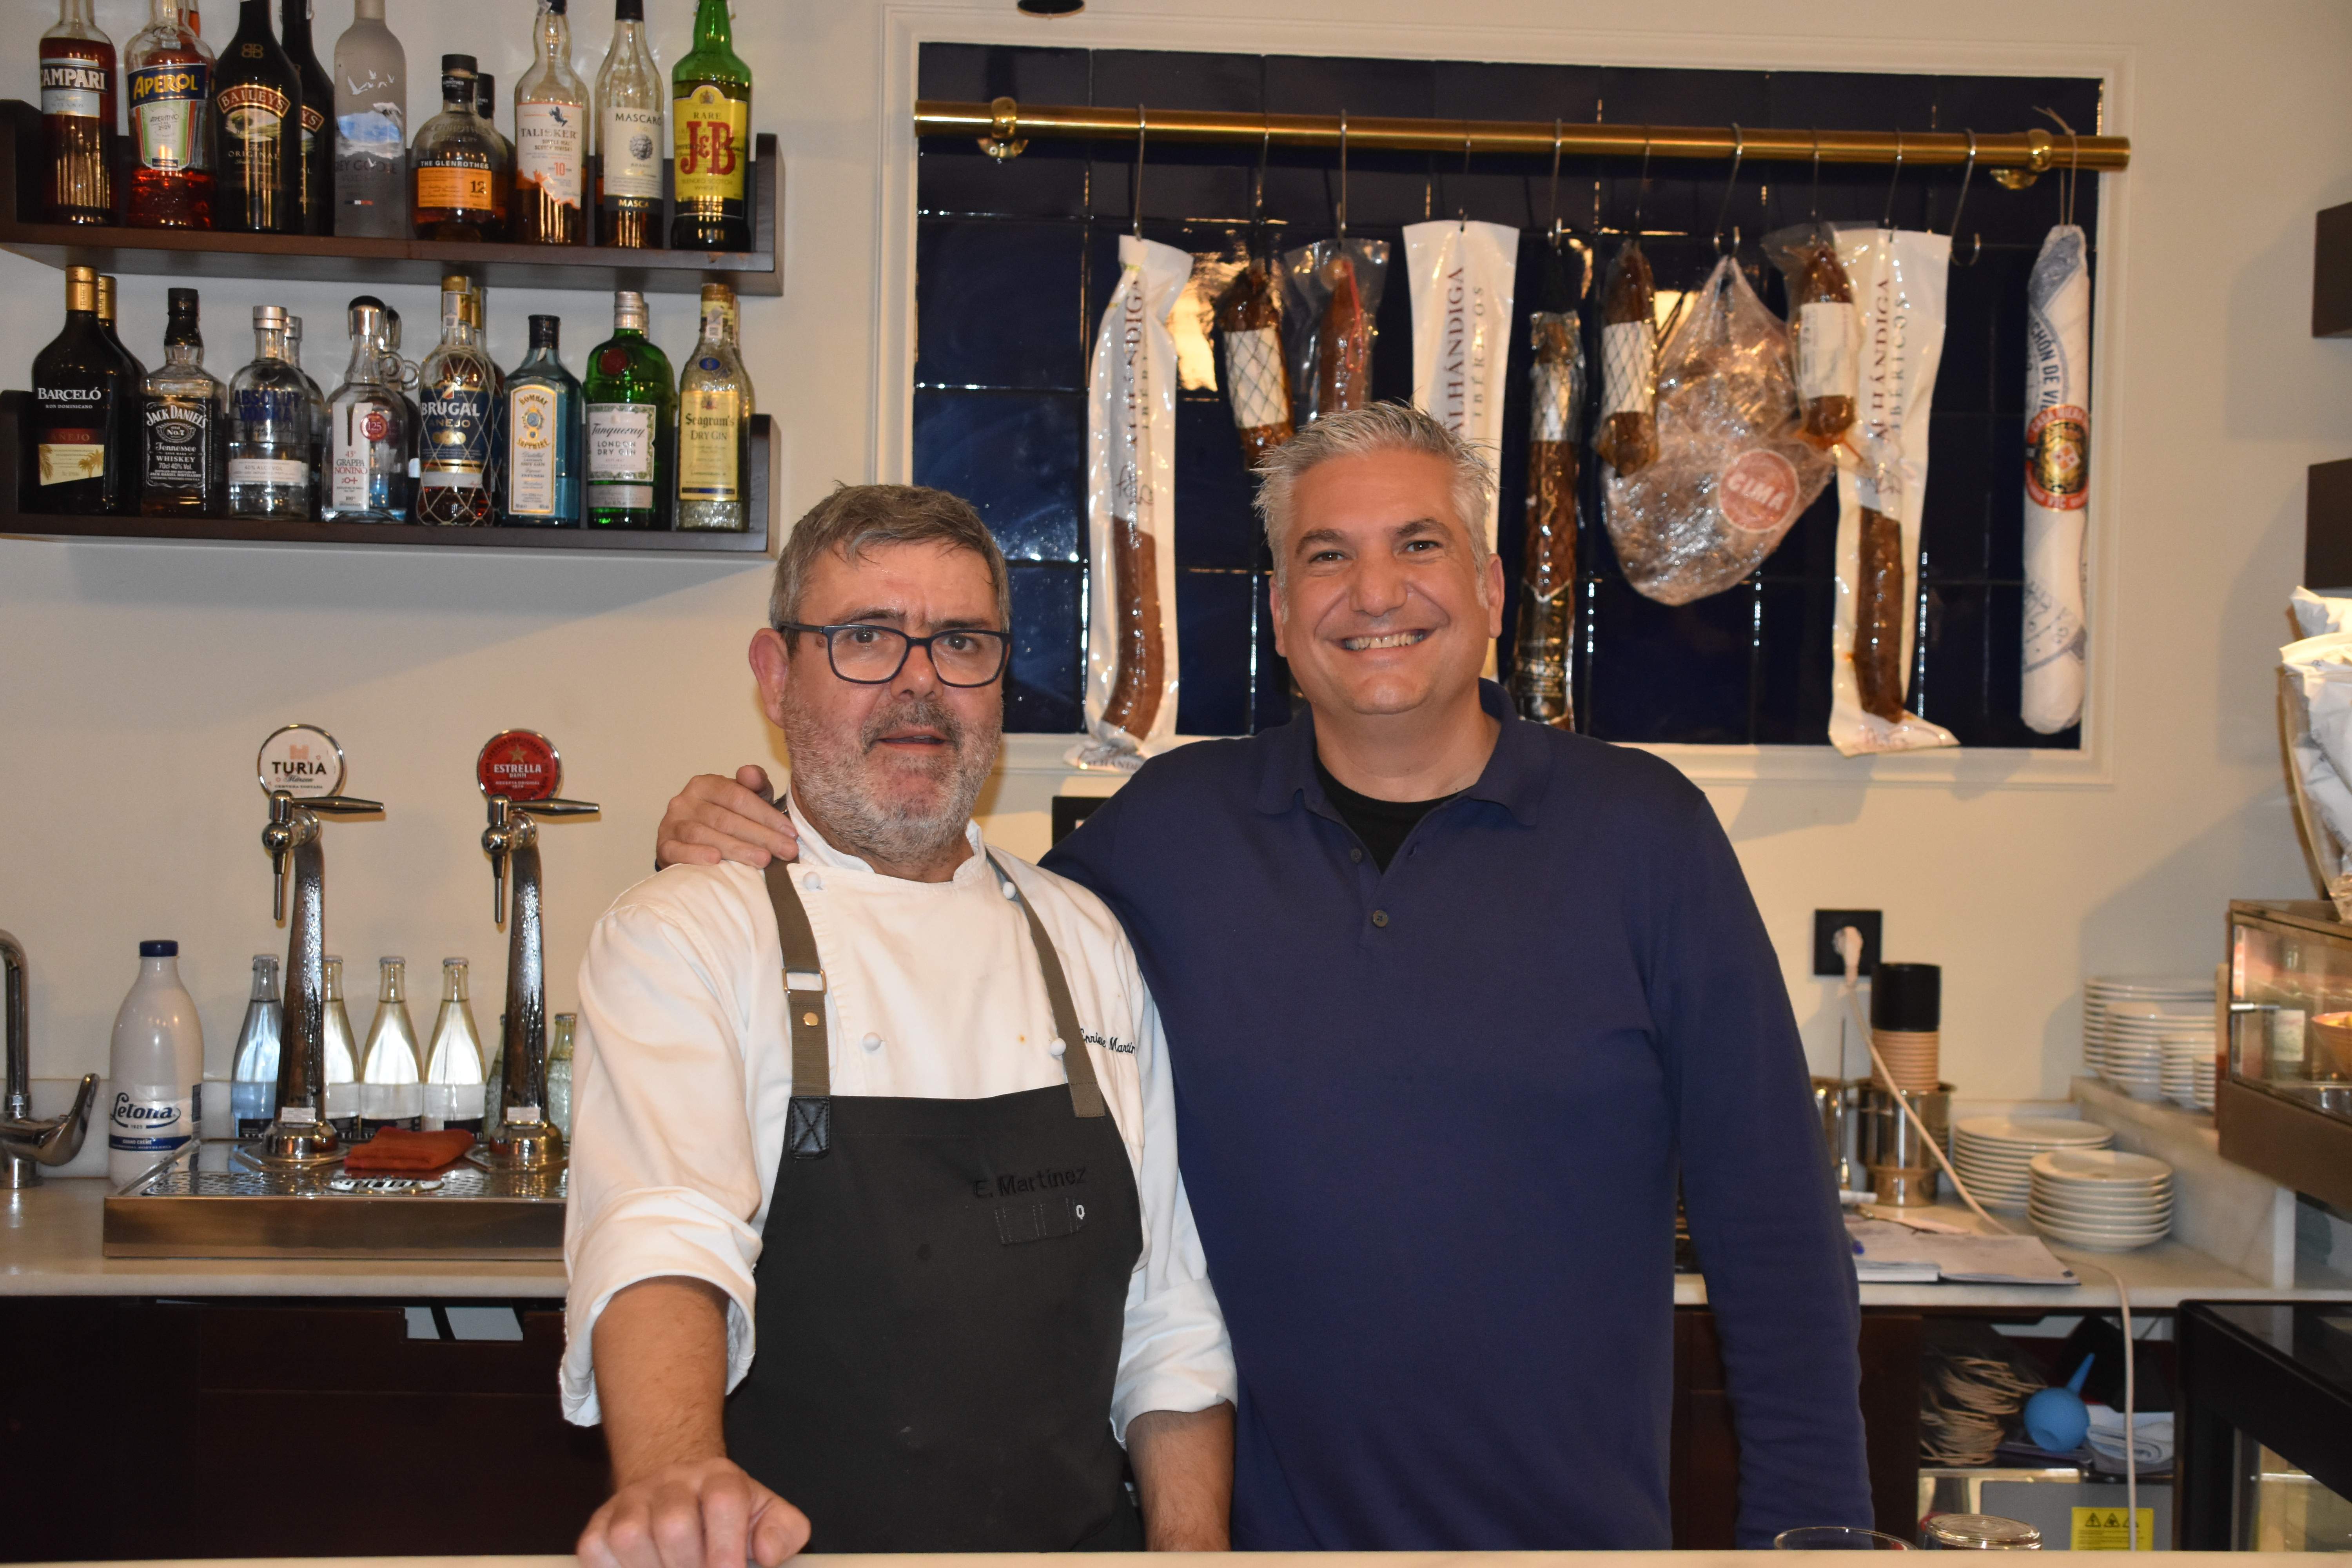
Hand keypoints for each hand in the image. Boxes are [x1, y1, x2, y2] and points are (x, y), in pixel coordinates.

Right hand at [577, 1455, 810, 1567]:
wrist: (679, 1492)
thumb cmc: (729, 1516)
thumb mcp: (768, 1517)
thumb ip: (783, 1533)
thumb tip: (766, 1555)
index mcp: (720, 1477)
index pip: (724, 1501)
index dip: (727, 1548)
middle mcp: (673, 1480)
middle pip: (674, 1524)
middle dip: (689, 1567)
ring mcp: (632, 1500)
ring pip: (631, 1536)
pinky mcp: (599, 1523)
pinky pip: (596, 1549)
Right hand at [657, 766, 798, 869]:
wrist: (687, 844)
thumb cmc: (722, 819)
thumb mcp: (741, 800)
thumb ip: (753, 786)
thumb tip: (751, 773)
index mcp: (706, 784)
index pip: (738, 797)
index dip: (766, 815)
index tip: (791, 832)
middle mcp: (685, 800)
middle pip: (726, 818)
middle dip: (761, 836)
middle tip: (786, 851)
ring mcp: (671, 823)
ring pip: (704, 834)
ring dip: (736, 848)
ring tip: (762, 859)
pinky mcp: (663, 846)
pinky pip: (677, 850)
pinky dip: (696, 855)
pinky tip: (715, 860)